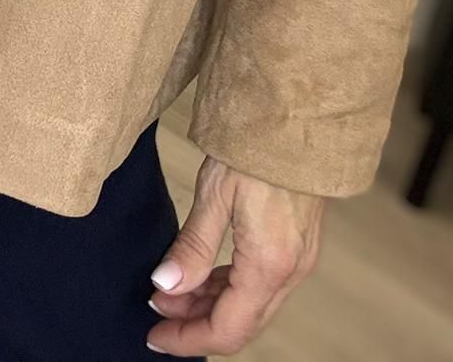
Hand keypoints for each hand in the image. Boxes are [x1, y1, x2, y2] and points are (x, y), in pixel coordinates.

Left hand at [146, 155, 323, 355]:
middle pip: (241, 324)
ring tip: (170, 290)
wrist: (297, 114)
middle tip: (155, 311)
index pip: (228, 329)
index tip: (154, 335)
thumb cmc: (255, 147)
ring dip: (210, 305)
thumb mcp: (215, 194)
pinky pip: (261, 284)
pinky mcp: (296, 245)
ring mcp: (297, 259)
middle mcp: (290, 271)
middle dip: (196, 324)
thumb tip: (165, 286)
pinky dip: (229, 287)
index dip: (188, 339)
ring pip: (251, 306)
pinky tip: (202, 275)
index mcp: (269, 265)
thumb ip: (192, 246)